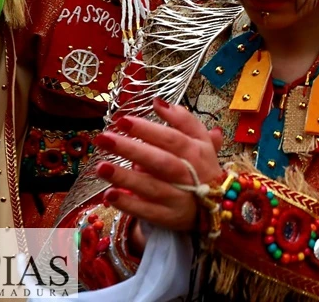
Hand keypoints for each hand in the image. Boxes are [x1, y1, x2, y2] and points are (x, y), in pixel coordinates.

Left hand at [93, 100, 224, 232]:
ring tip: (100, 167)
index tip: (122, 121)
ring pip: (152, 187)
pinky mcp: (169, 217)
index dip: (147, 130)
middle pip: (160, 161)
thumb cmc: (201, 166)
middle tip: (104, 138)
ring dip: (126, 177)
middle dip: (132, 150)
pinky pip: (148, 212)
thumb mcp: (200, 140)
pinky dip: (129, 204)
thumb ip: (183, 120)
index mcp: (196, 151)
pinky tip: (110, 195)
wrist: (218, 204)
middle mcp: (189, 174)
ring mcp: (180, 197)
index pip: (171, 138)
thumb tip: (158, 102)